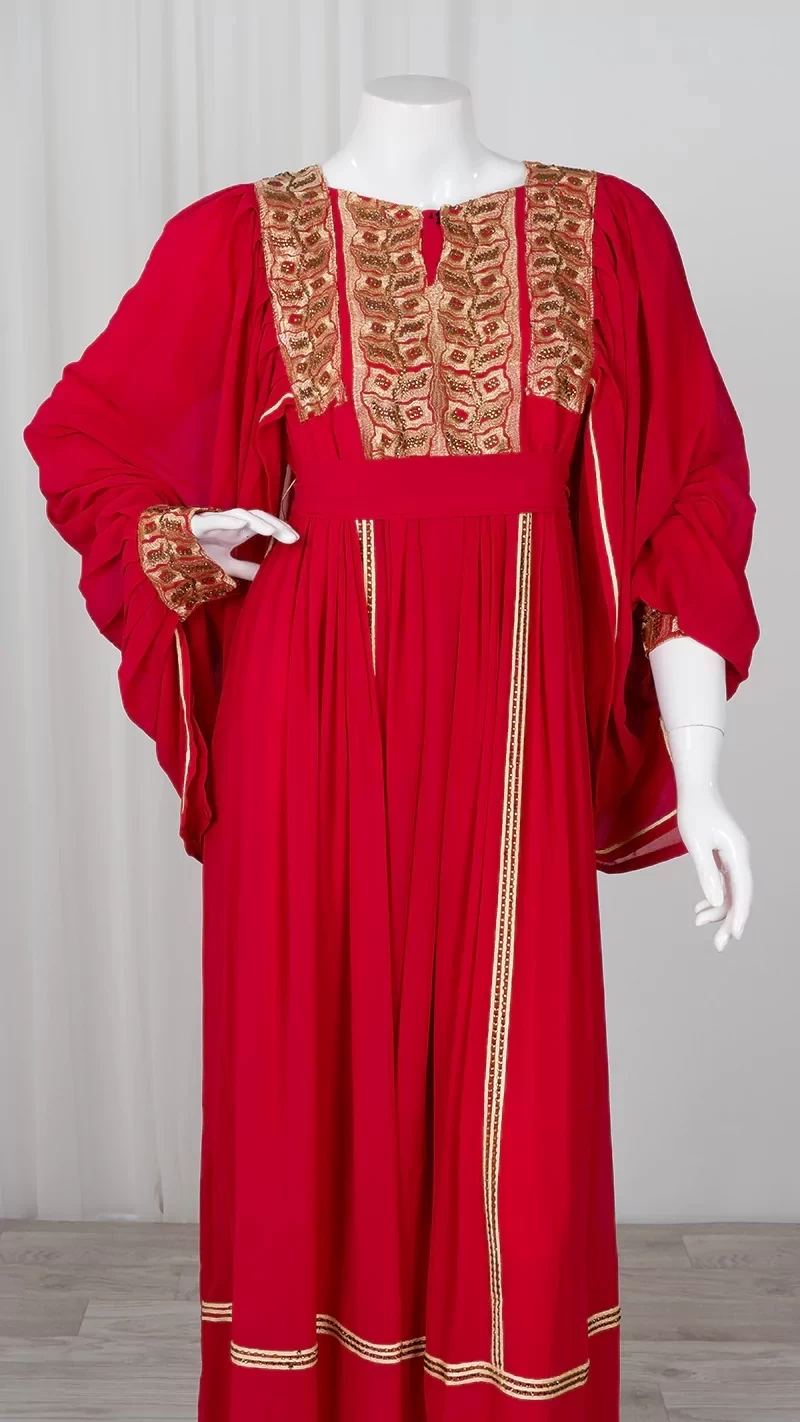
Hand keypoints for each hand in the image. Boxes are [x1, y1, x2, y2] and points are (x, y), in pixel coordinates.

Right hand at [190, 507, 298, 581]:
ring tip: (271, 531)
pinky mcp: (198, 523)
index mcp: (238, 531)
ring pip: (241, 515)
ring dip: (257, 521)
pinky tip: (242, 523)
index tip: (296, 540)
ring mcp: (215, 521)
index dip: (280, 530)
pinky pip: (215, 518)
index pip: (264, 526)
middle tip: (293, 537)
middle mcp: (230, 523)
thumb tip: (267, 577)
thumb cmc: (197, 553)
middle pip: (259, 517)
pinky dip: (228, 519)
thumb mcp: (227, 565)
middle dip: (276, 524)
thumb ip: (246, 568)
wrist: (167, 549)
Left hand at [677, 786, 752, 951]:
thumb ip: (706, 873)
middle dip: (730, 920)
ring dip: (718, 909)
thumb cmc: (694, 812)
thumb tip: (715, 901)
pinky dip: (714, 896)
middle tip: (719, 945)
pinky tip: (700, 909)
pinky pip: (725, 882)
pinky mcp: (725, 856)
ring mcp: (734, 857)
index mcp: (738, 853)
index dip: (739, 915)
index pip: (743, 891)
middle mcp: (740, 856)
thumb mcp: (696, 844)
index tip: (734, 936)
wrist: (696, 789)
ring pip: (732, 891)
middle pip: (740, 895)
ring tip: (697, 921)